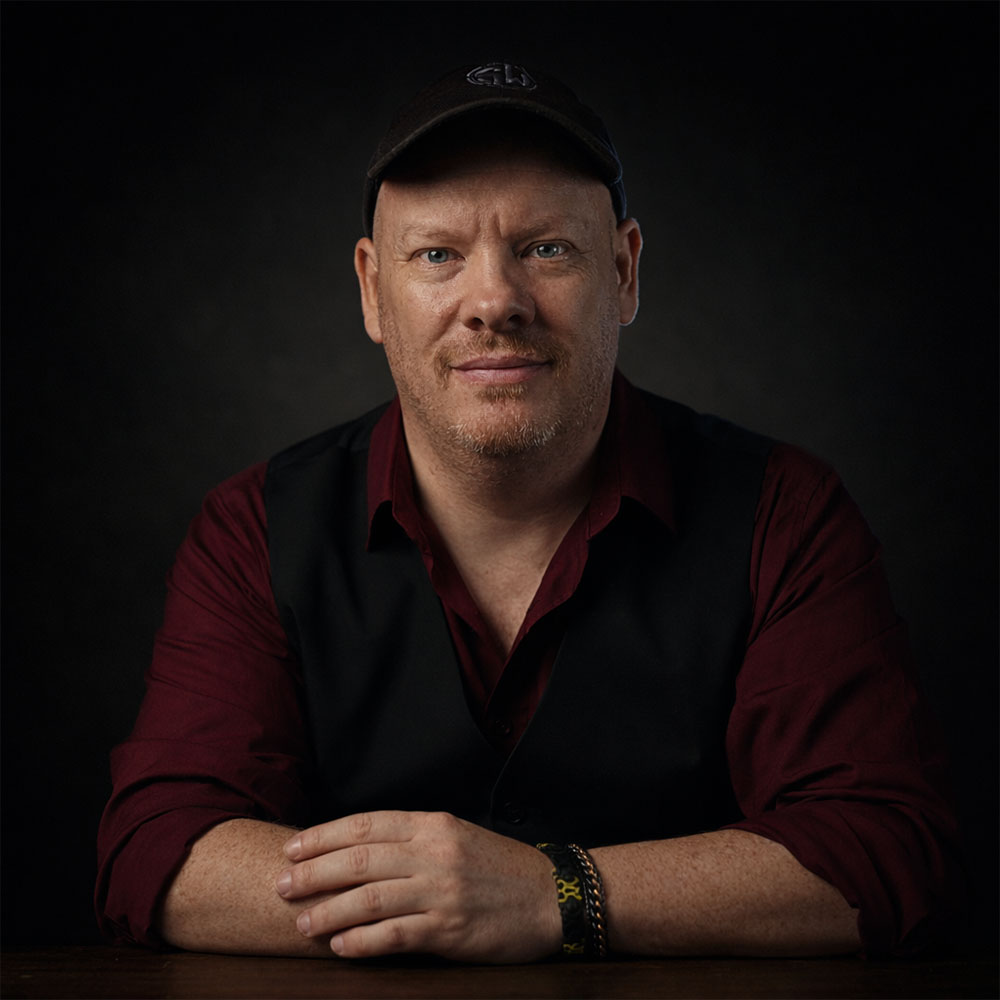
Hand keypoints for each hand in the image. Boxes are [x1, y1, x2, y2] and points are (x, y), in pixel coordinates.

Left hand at [275, 810, 561, 961]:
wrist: (550, 896)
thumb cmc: (500, 868)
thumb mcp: (458, 836)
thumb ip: (414, 840)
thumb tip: (361, 851)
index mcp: (433, 825)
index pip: (366, 824)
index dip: (323, 836)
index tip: (292, 847)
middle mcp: (434, 852)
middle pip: (359, 859)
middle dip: (313, 872)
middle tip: (280, 884)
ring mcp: (442, 891)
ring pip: (370, 898)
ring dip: (328, 910)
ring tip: (301, 922)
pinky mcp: (450, 929)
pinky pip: (395, 935)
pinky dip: (362, 941)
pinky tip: (339, 946)